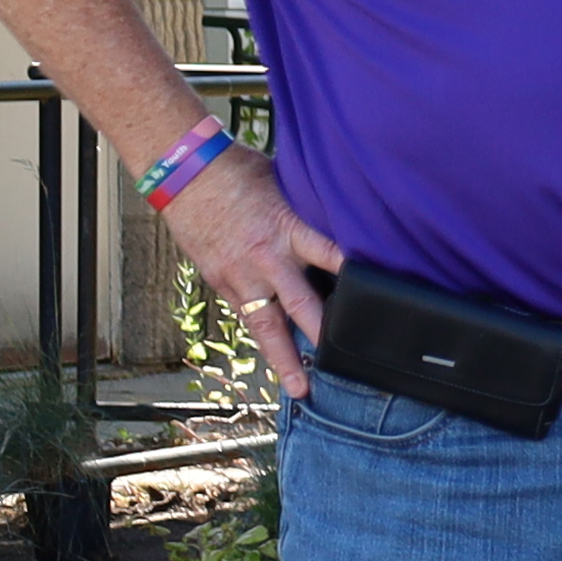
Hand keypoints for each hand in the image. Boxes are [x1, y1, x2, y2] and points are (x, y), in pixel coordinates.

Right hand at [158, 144, 340, 399]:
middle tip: (345, 362)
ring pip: (266, 324)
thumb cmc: (238, 172)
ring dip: (284, 357)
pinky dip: (262, 336)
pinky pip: (245, 316)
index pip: (331, 256)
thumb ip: (310, 211)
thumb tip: (347, 218)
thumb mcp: (284, 184)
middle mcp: (265, 259)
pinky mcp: (220, 282)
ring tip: (300, 388)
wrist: (180, 173)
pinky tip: (276, 358)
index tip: (380, 297)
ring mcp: (239, 275)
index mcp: (287, 228)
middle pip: (299, 304)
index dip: (355, 277)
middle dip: (322, 333)